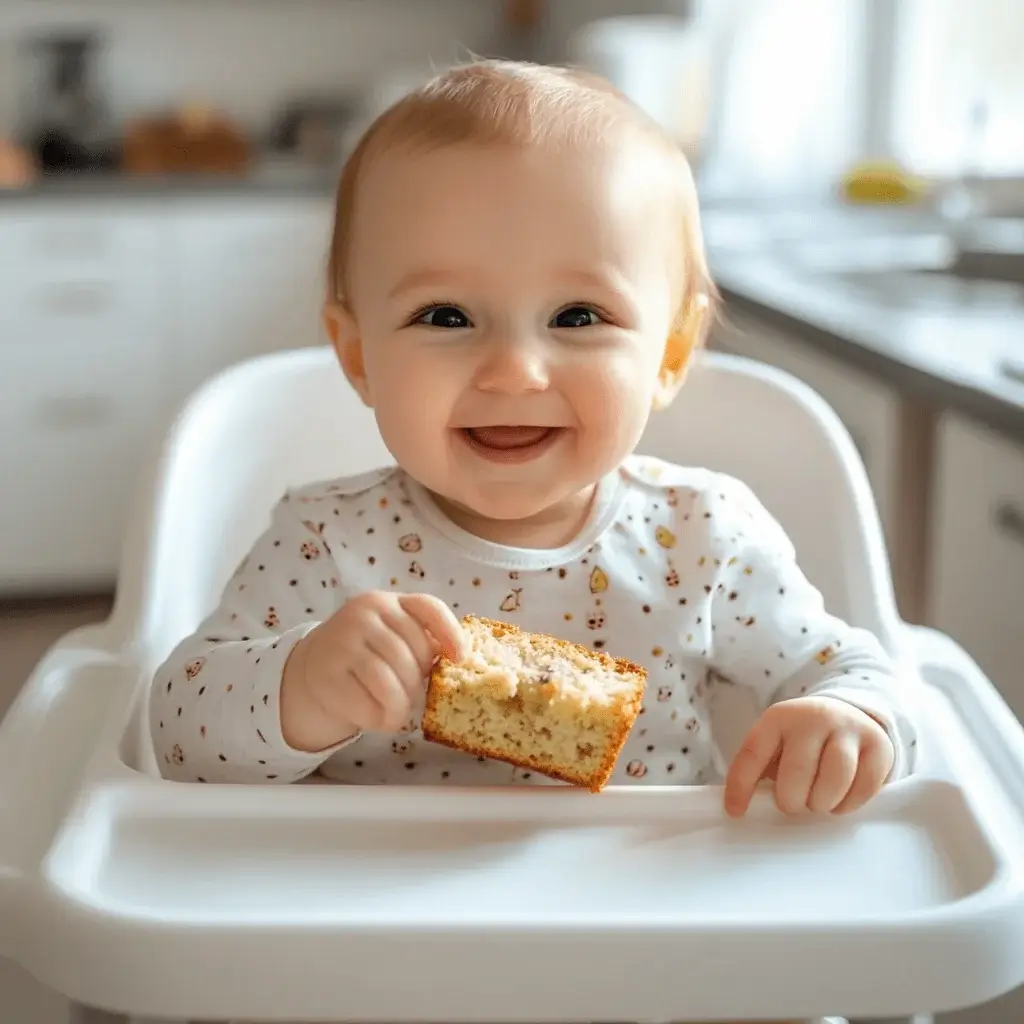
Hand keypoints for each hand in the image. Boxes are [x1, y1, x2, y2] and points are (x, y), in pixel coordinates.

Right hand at [281, 591, 464, 751]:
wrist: (316, 665)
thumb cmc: (367, 653)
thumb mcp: (392, 635)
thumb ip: (421, 640)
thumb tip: (457, 660)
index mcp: (388, 602)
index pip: (428, 608)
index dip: (450, 632)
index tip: (459, 659)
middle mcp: (363, 615)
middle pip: (412, 656)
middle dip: (418, 685)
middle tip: (414, 699)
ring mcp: (342, 643)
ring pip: (389, 684)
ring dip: (400, 707)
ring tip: (398, 714)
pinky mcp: (327, 674)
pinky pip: (366, 705)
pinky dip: (378, 719)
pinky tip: (377, 717)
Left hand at [723, 696, 893, 817]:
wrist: (848, 715)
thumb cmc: (802, 743)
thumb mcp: (776, 746)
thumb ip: (760, 771)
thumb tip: (741, 809)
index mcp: (778, 717)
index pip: (753, 752)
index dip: (741, 786)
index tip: (735, 813)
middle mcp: (813, 717)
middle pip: (797, 772)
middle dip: (792, 800)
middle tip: (793, 805)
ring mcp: (848, 728)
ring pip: (834, 780)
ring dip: (821, 804)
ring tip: (817, 803)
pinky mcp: (878, 745)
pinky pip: (863, 788)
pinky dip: (848, 805)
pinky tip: (839, 801)